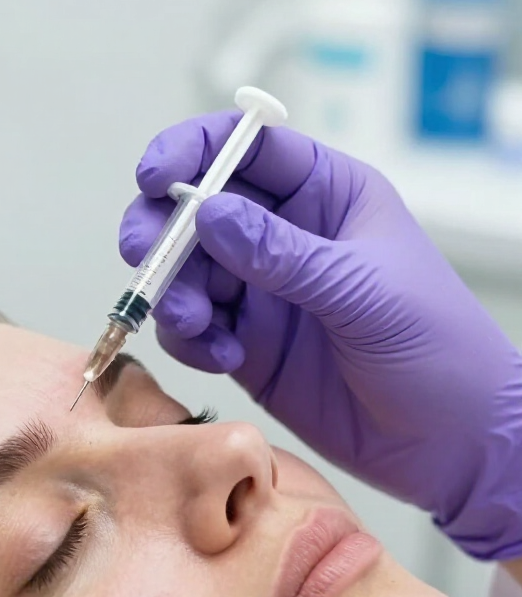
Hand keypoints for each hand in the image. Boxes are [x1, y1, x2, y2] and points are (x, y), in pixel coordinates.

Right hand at [119, 112, 521, 561]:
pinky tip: (223, 357)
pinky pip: (193, 330)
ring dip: (174, 294)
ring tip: (199, 325)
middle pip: (197, 210)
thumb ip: (281, 254)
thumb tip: (207, 213)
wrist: (451, 447)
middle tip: (145, 259)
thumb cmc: (439, 351)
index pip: (247, 149)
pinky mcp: (246, 347)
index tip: (153, 177)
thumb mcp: (363, 291)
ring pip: (185, 273)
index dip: (193, 152)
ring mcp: (262, 295)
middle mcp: (285, 238)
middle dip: (162, 230)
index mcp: (326, 197)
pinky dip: (191, 340)